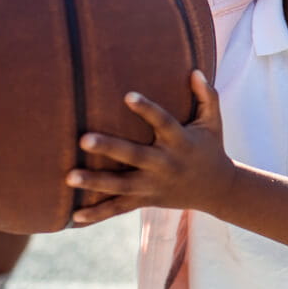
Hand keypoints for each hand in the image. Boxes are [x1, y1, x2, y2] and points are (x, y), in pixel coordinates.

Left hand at [64, 71, 233, 225]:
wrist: (218, 189)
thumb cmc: (211, 148)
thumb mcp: (213, 122)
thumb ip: (207, 96)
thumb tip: (195, 71)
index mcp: (180, 142)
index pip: (163, 123)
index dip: (146, 109)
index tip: (127, 96)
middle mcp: (165, 164)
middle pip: (134, 156)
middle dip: (109, 148)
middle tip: (83, 139)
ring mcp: (154, 185)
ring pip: (121, 185)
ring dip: (95, 182)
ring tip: (69, 177)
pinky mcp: (146, 200)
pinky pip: (119, 208)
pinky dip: (97, 214)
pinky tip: (73, 217)